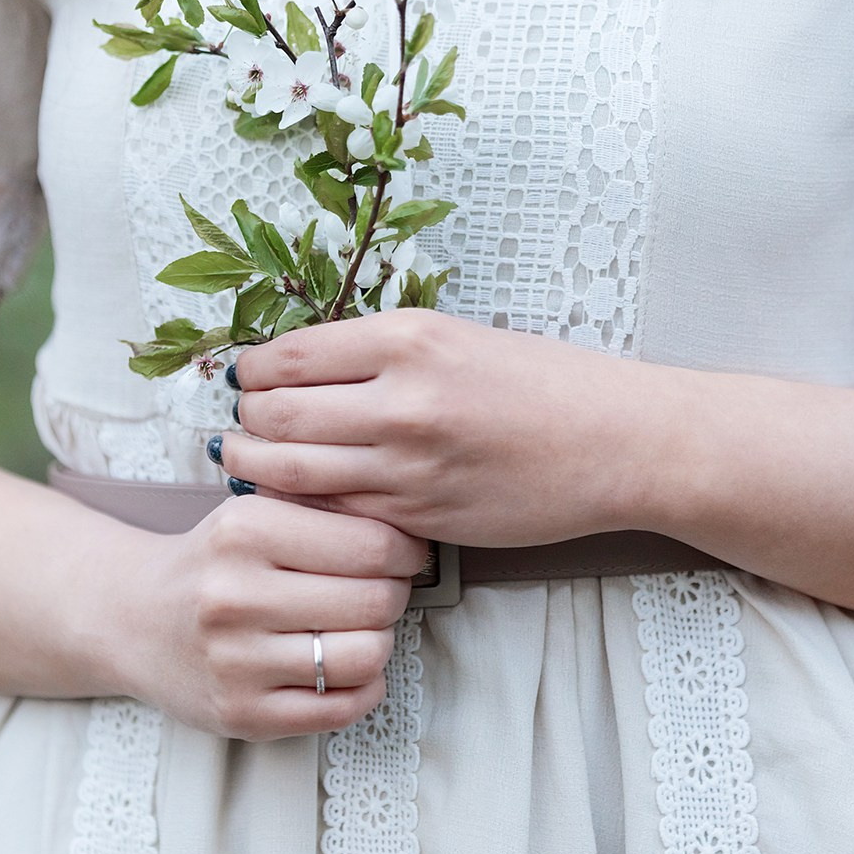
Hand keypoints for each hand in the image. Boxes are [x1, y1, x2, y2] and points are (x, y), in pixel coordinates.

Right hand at [109, 495, 426, 740]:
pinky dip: (364, 688)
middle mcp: (235, 596)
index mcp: (244, 531)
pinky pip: (341, 708)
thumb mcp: (251, 512)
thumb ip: (320, 511)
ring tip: (361, 629)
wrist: (131, 618)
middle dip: (395, 595)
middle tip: (384, 591)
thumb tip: (409, 529)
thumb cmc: (210, 563)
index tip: (405, 554)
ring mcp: (236, 662)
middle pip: (375, 601)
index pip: (371, 544)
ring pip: (365, 657)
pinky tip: (345, 668)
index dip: (406, 551)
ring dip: (380, 643)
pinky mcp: (242, 714)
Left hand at [221, 310, 669, 547]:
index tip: (244, 376)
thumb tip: (301, 367)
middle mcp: (401, 399)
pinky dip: (305, 503)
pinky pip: (337, 511)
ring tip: (241, 458)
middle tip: (236, 420)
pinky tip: (297, 497)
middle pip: (277, 413)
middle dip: (245, 418)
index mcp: (408, 338)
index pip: (288, 356)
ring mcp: (408, 464)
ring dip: (255, 464)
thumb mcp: (454, 337)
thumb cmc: (543, 382)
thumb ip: (379, 352)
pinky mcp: (419, 516)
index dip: (252, 370)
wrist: (617, 442)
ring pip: (292, 469)